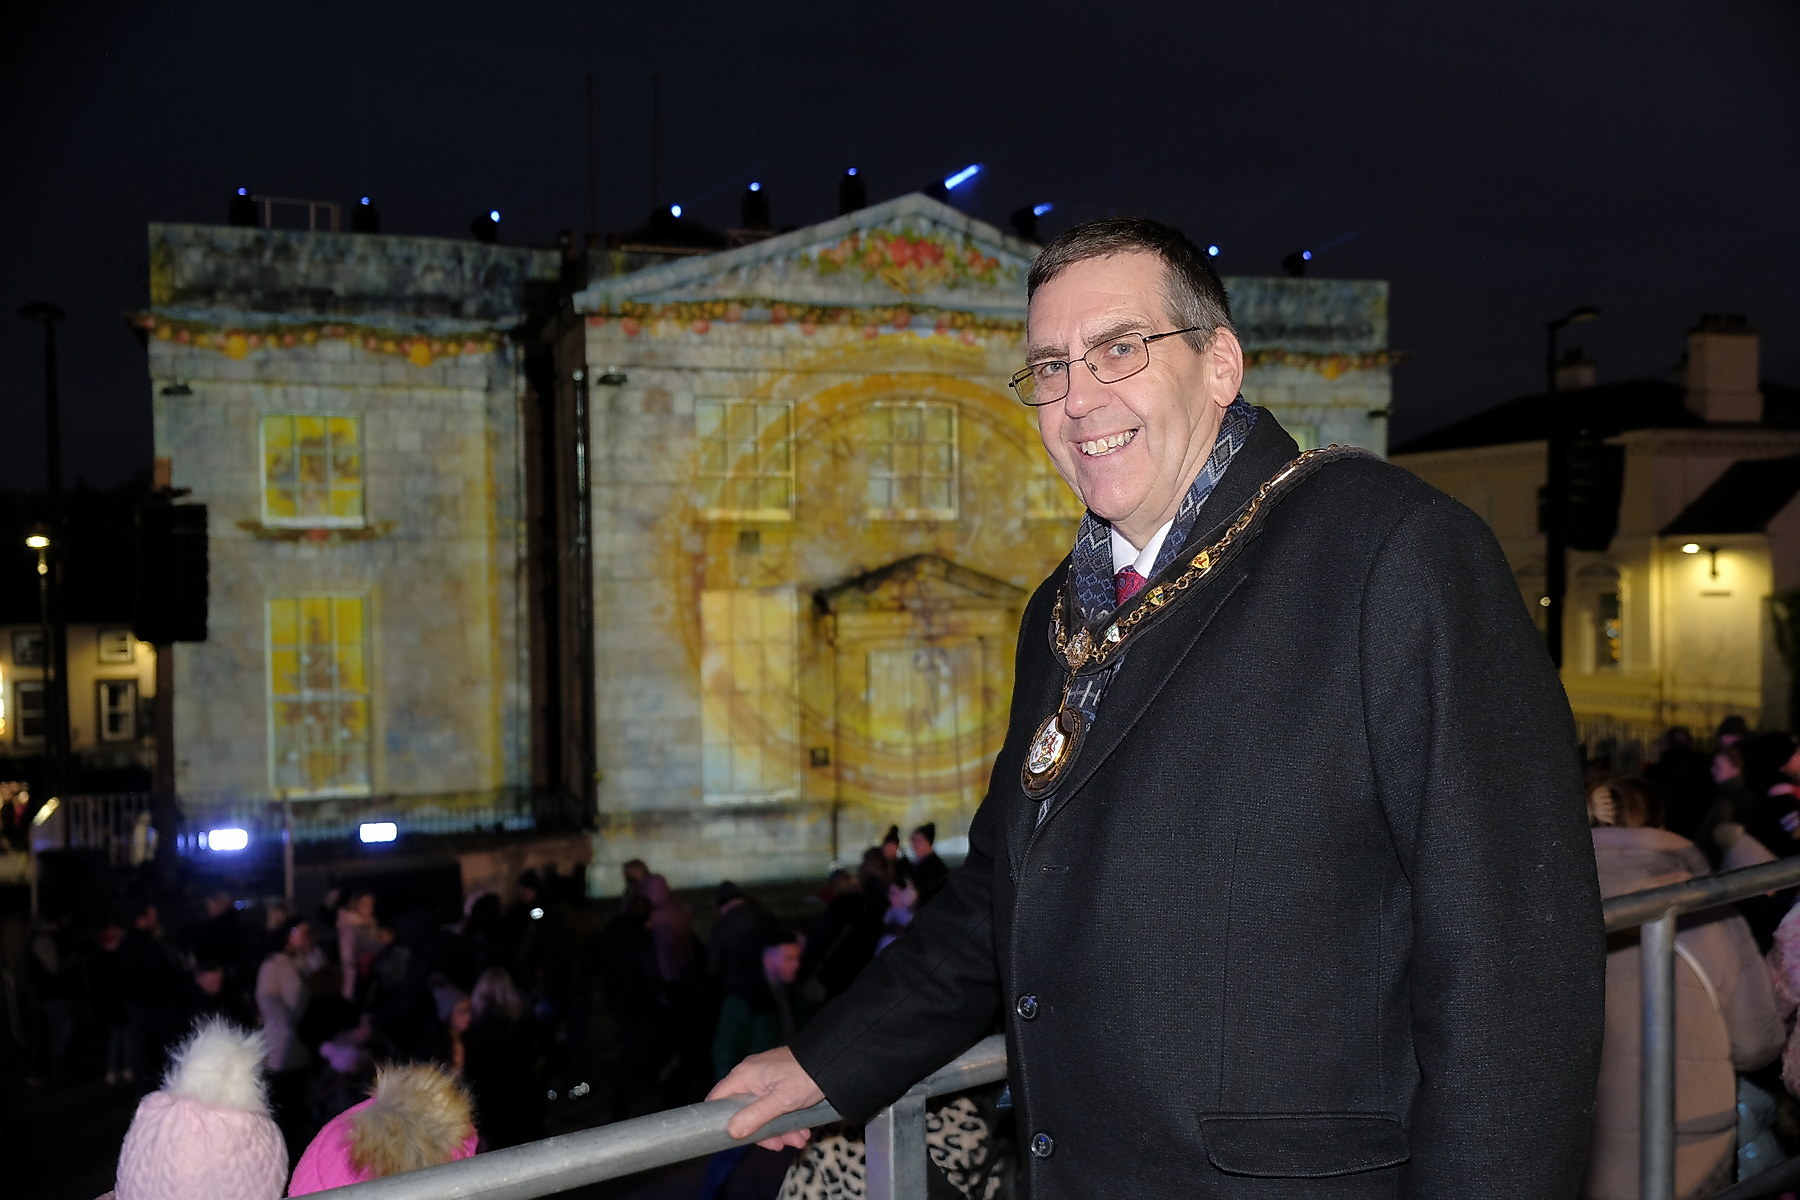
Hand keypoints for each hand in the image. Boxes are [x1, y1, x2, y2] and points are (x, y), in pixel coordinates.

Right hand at [708, 1046, 825, 1149]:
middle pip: (743, 1111)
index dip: (722, 1121)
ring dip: (779, 1130)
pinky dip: (786, 1120)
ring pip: (762, 1111)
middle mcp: (750, 1076)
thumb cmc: (806, 1075)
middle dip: (763, 1131)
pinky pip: (775, 1106)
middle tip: (780, 1145)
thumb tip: (732, 1131)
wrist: (832, 1059)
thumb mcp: (781, 1100)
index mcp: (744, 1076)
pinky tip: (802, 1131)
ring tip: (799, 1139)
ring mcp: (764, 1079)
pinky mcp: (778, 1082)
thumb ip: (756, 1115)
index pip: (717, 1100)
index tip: (738, 1139)